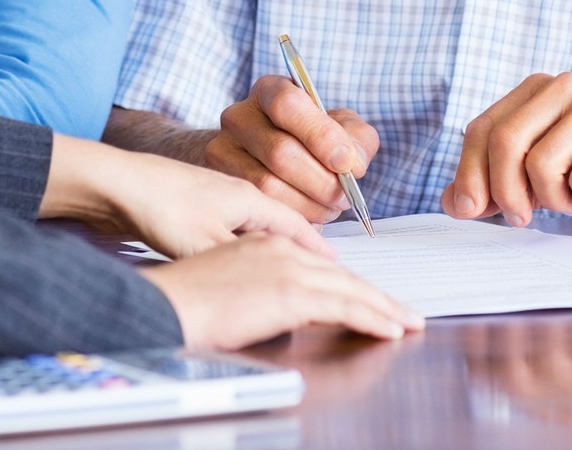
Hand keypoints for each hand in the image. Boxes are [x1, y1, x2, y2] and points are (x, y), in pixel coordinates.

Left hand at [43, 135, 329, 256]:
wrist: (112, 183)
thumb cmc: (157, 205)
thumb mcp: (202, 244)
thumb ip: (238, 263)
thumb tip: (265, 284)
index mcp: (247, 198)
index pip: (296, 225)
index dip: (317, 248)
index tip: (338, 267)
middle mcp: (235, 193)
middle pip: (280, 223)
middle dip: (302, 246)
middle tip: (323, 270)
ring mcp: (213, 198)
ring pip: (255, 225)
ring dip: (274, 245)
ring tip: (288, 267)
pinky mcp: (192, 207)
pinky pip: (232, 226)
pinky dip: (246, 243)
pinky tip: (239, 258)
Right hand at [139, 233, 423, 348]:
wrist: (165, 302)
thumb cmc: (181, 299)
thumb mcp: (223, 283)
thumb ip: (253, 286)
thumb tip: (271, 306)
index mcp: (262, 242)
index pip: (318, 265)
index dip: (348, 283)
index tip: (369, 298)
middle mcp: (280, 249)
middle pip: (341, 274)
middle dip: (375, 295)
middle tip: (402, 311)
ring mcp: (287, 268)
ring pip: (350, 288)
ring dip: (383, 308)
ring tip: (406, 322)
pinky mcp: (290, 292)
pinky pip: (345, 305)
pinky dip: (373, 317)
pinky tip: (391, 329)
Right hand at [202, 76, 379, 222]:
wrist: (266, 157)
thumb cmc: (313, 141)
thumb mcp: (342, 129)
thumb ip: (356, 141)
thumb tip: (351, 164)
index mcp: (269, 91)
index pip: (287, 104)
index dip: (320, 135)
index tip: (346, 163)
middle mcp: (238, 117)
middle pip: (280, 152)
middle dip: (322, 182)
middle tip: (345, 196)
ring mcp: (221, 150)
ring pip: (267, 185)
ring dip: (309, 204)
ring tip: (329, 208)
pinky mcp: (220, 184)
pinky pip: (258, 207)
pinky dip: (291, 219)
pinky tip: (309, 217)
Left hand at [442, 73, 571, 225]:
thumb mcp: (542, 176)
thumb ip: (496, 183)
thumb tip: (453, 203)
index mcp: (535, 90)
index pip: (480, 129)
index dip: (469, 174)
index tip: (473, 209)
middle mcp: (562, 86)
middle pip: (504, 142)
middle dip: (505, 192)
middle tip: (522, 217)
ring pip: (540, 164)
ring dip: (553, 199)